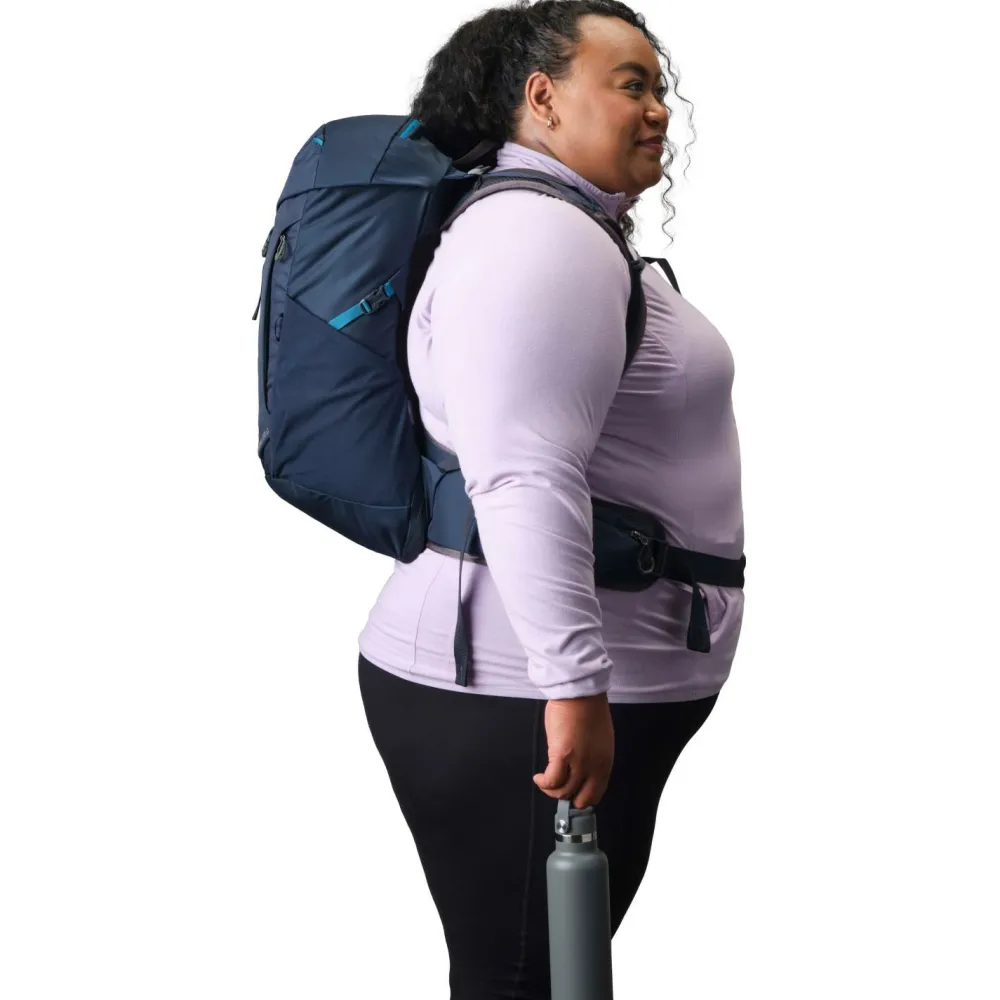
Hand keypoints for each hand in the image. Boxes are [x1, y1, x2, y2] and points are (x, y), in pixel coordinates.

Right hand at [533, 692, 614, 808]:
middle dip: (568, 797)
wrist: (580, 693)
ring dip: (552, 790)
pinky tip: (539, 777)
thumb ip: (593, 757)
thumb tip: (581, 768)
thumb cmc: (589, 709)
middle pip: (582, 798)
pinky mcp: (562, 756)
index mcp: (606, 763)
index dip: (582, 797)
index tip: (571, 792)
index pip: (596, 793)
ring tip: (545, 781)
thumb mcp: (600, 740)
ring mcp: (579, 763)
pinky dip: (544, 782)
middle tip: (557, 788)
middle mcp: (595, 767)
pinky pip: (552, 780)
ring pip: (564, 791)